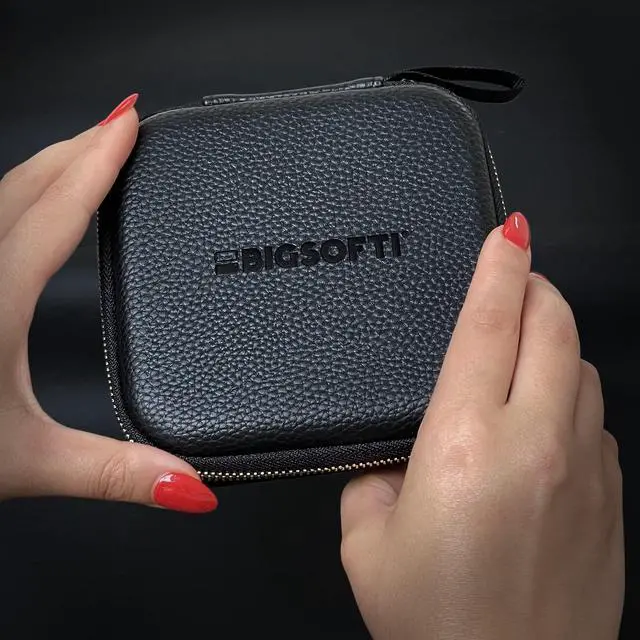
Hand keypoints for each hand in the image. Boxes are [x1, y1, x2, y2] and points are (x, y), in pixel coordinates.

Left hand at [0, 95, 216, 513]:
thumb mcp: (28, 463)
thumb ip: (115, 473)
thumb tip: (192, 489)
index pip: (56, 211)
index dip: (98, 161)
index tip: (128, 120)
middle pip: (22, 184)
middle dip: (76, 147)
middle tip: (119, 123)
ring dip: (44, 166)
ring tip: (83, 153)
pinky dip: (12, 196)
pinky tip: (23, 206)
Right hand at [341, 213, 623, 639]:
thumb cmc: (434, 620)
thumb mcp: (367, 541)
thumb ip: (371, 477)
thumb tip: (390, 452)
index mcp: (463, 445)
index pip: (489, 325)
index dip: (499, 267)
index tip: (508, 231)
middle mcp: (534, 443)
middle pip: (554, 327)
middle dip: (537, 287)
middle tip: (515, 278)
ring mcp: (584, 469)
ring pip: (582, 366)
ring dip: (556, 340)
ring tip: (525, 347)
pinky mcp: (609, 497)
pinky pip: (596, 417)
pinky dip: (572, 393)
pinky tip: (545, 416)